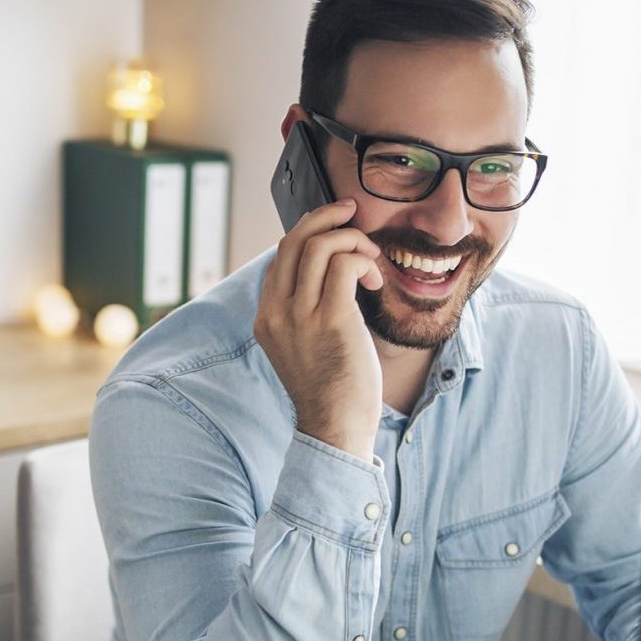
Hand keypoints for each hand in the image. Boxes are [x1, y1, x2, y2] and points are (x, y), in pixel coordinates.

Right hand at [254, 199, 383, 459]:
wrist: (335, 428)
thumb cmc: (330, 389)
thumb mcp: (305, 345)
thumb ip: (306, 311)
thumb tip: (332, 272)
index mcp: (265, 317)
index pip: (280, 256)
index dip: (309, 234)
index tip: (336, 229)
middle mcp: (275, 312)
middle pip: (293, 240)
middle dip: (326, 217)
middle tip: (353, 212)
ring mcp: (299, 315)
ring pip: (318, 245)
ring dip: (352, 241)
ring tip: (371, 261)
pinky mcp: (329, 319)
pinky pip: (343, 265)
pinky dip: (363, 261)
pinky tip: (375, 281)